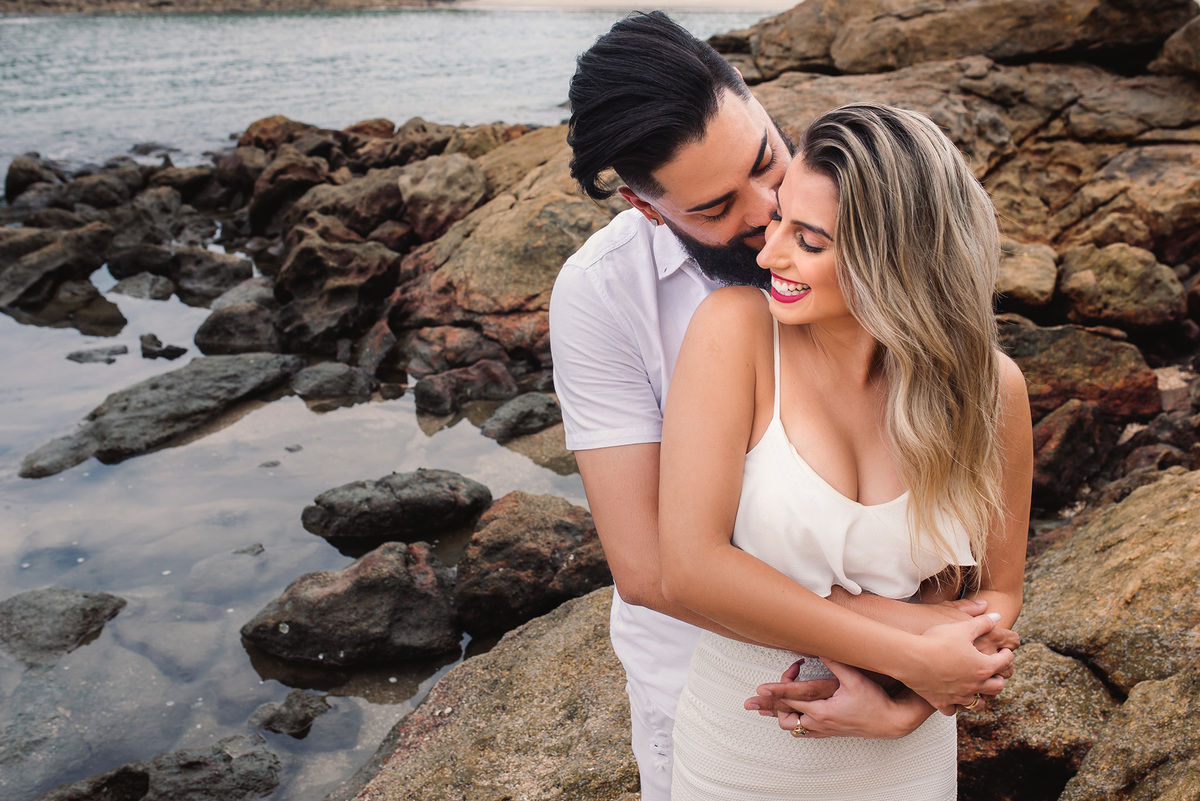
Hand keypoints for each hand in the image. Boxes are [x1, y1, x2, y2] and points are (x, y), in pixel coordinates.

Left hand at [758, 660, 933, 739]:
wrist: (890, 722)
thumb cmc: (874, 701)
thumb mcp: (854, 678)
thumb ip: (835, 662)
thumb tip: (819, 646)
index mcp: (823, 710)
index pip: (792, 701)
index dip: (775, 693)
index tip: (759, 689)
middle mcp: (820, 723)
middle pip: (786, 717)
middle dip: (768, 708)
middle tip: (751, 704)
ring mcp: (824, 729)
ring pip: (793, 727)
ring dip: (780, 716)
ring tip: (765, 708)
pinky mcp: (830, 732)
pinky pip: (804, 732)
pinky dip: (793, 724)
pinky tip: (790, 718)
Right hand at [901, 613, 1011, 714]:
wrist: (911, 658)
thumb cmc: (937, 640)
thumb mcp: (961, 627)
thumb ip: (982, 622)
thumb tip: (997, 616)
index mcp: (983, 666)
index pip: (1004, 662)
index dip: (1007, 655)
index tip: (1006, 651)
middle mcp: (975, 685)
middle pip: (996, 686)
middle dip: (999, 678)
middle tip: (995, 672)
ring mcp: (959, 696)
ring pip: (978, 703)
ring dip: (982, 696)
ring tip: (978, 688)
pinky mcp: (942, 702)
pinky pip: (953, 710)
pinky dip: (956, 705)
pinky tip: (953, 698)